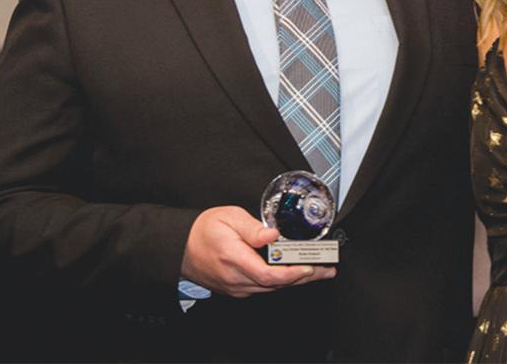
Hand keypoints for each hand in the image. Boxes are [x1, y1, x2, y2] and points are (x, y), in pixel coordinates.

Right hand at [181, 206, 335, 297]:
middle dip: (304, 277)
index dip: (292, 273)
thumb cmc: (204, 230)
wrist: (180, 247)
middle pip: (276, 283)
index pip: (268, 274)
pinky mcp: (236, 289)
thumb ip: (252, 227)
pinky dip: (282, 281)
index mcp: (234, 258)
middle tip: (326, 270)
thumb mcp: (229, 217)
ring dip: (296, 280)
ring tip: (318, 271)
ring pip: (271, 287)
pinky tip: (295, 273)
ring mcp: (235, 287)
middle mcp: (236, 278)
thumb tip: (272, 234)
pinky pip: (263, 287)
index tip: (309, 267)